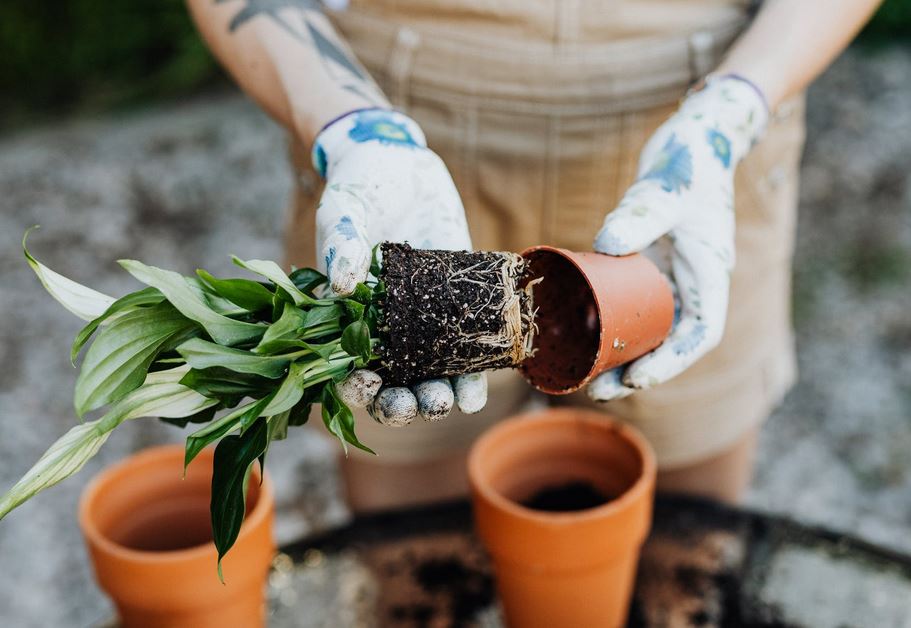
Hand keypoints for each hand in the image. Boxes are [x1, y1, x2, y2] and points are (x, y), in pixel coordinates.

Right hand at [311, 109, 486, 424]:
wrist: (401, 164)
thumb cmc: (359, 188)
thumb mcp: (344, 211)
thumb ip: (342, 244)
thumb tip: (341, 286)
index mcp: (346, 317)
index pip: (345, 369)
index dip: (355, 388)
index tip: (371, 384)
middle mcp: (384, 329)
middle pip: (391, 386)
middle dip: (405, 405)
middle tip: (424, 403)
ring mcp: (422, 321)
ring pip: (429, 377)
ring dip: (441, 398)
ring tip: (454, 401)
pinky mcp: (457, 305)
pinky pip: (465, 348)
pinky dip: (474, 372)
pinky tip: (481, 383)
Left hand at [588, 75, 768, 401]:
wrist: (695, 134)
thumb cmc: (691, 159)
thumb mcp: (666, 187)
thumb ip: (641, 213)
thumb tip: (604, 244)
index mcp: (709, 274)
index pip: (698, 334)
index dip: (670, 363)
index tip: (636, 378)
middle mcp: (692, 281)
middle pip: (669, 341)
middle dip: (637, 369)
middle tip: (597, 388)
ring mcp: (671, 274)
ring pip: (649, 326)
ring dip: (621, 353)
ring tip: (584, 374)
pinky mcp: (649, 262)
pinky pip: (631, 301)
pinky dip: (610, 321)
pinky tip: (579, 332)